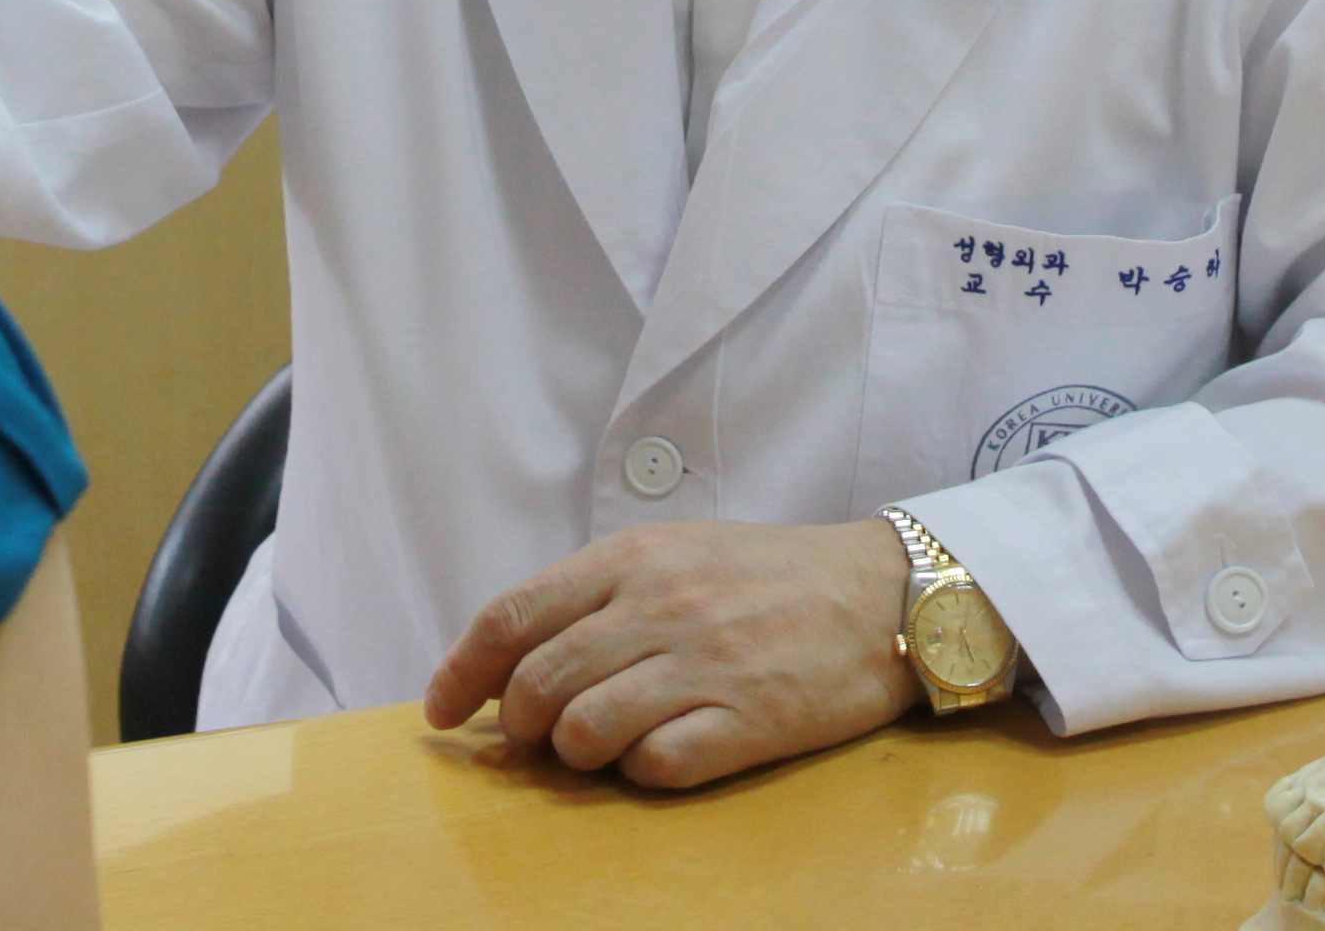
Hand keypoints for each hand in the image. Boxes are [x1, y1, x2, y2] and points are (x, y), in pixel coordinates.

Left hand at [420, 519, 918, 788]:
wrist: (883, 593)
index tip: (441, 712)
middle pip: (537, 684)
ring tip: (597, 747)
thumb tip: (512, 653)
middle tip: (531, 740)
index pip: (512, 616)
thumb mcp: (674, 553)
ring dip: (575, 753)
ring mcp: (705, 665)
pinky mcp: (749, 720)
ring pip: (585, 730)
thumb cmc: (766, 576)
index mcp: (632, 561)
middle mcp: (660, 607)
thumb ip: (597, 595)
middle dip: (516, 726)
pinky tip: (661, 753)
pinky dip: (642, 771)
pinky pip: (658, 765)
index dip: (461, 671)